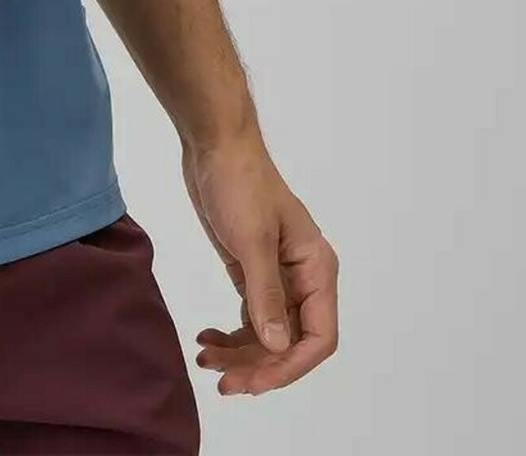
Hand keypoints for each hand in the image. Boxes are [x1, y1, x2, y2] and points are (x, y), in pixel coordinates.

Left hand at [181, 129, 338, 398]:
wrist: (214, 143)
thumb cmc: (239, 183)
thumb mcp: (251, 240)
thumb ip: (265, 295)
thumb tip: (279, 347)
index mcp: (317, 269)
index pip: (318, 336)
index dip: (289, 366)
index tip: (254, 381)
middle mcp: (304, 278)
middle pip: (291, 342)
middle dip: (259, 365)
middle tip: (223, 383)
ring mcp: (278, 276)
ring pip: (268, 334)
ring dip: (241, 354)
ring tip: (206, 362)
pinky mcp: (252, 271)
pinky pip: (251, 317)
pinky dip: (231, 334)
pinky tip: (207, 340)